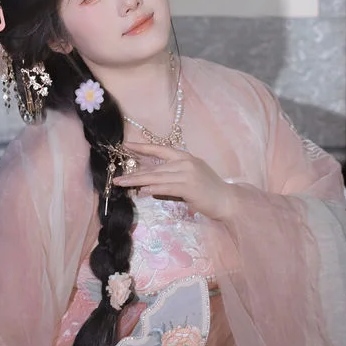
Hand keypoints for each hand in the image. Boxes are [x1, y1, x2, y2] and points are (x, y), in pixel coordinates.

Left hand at [114, 143, 238, 222]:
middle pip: (154, 167)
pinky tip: (141, 191)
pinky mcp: (188, 187)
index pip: (160, 149)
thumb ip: (172, 177)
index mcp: (185, 157)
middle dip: (134, 172)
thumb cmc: (209, 191)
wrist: (228, 200)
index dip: (142, 147)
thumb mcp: (191, 177)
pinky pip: (165, 187)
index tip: (126, 145)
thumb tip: (149, 184)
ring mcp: (187, 173)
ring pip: (156, 177)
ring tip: (122, 184)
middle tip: (117, 177)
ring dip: (137, 181)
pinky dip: (152, 189)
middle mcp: (185, 162)